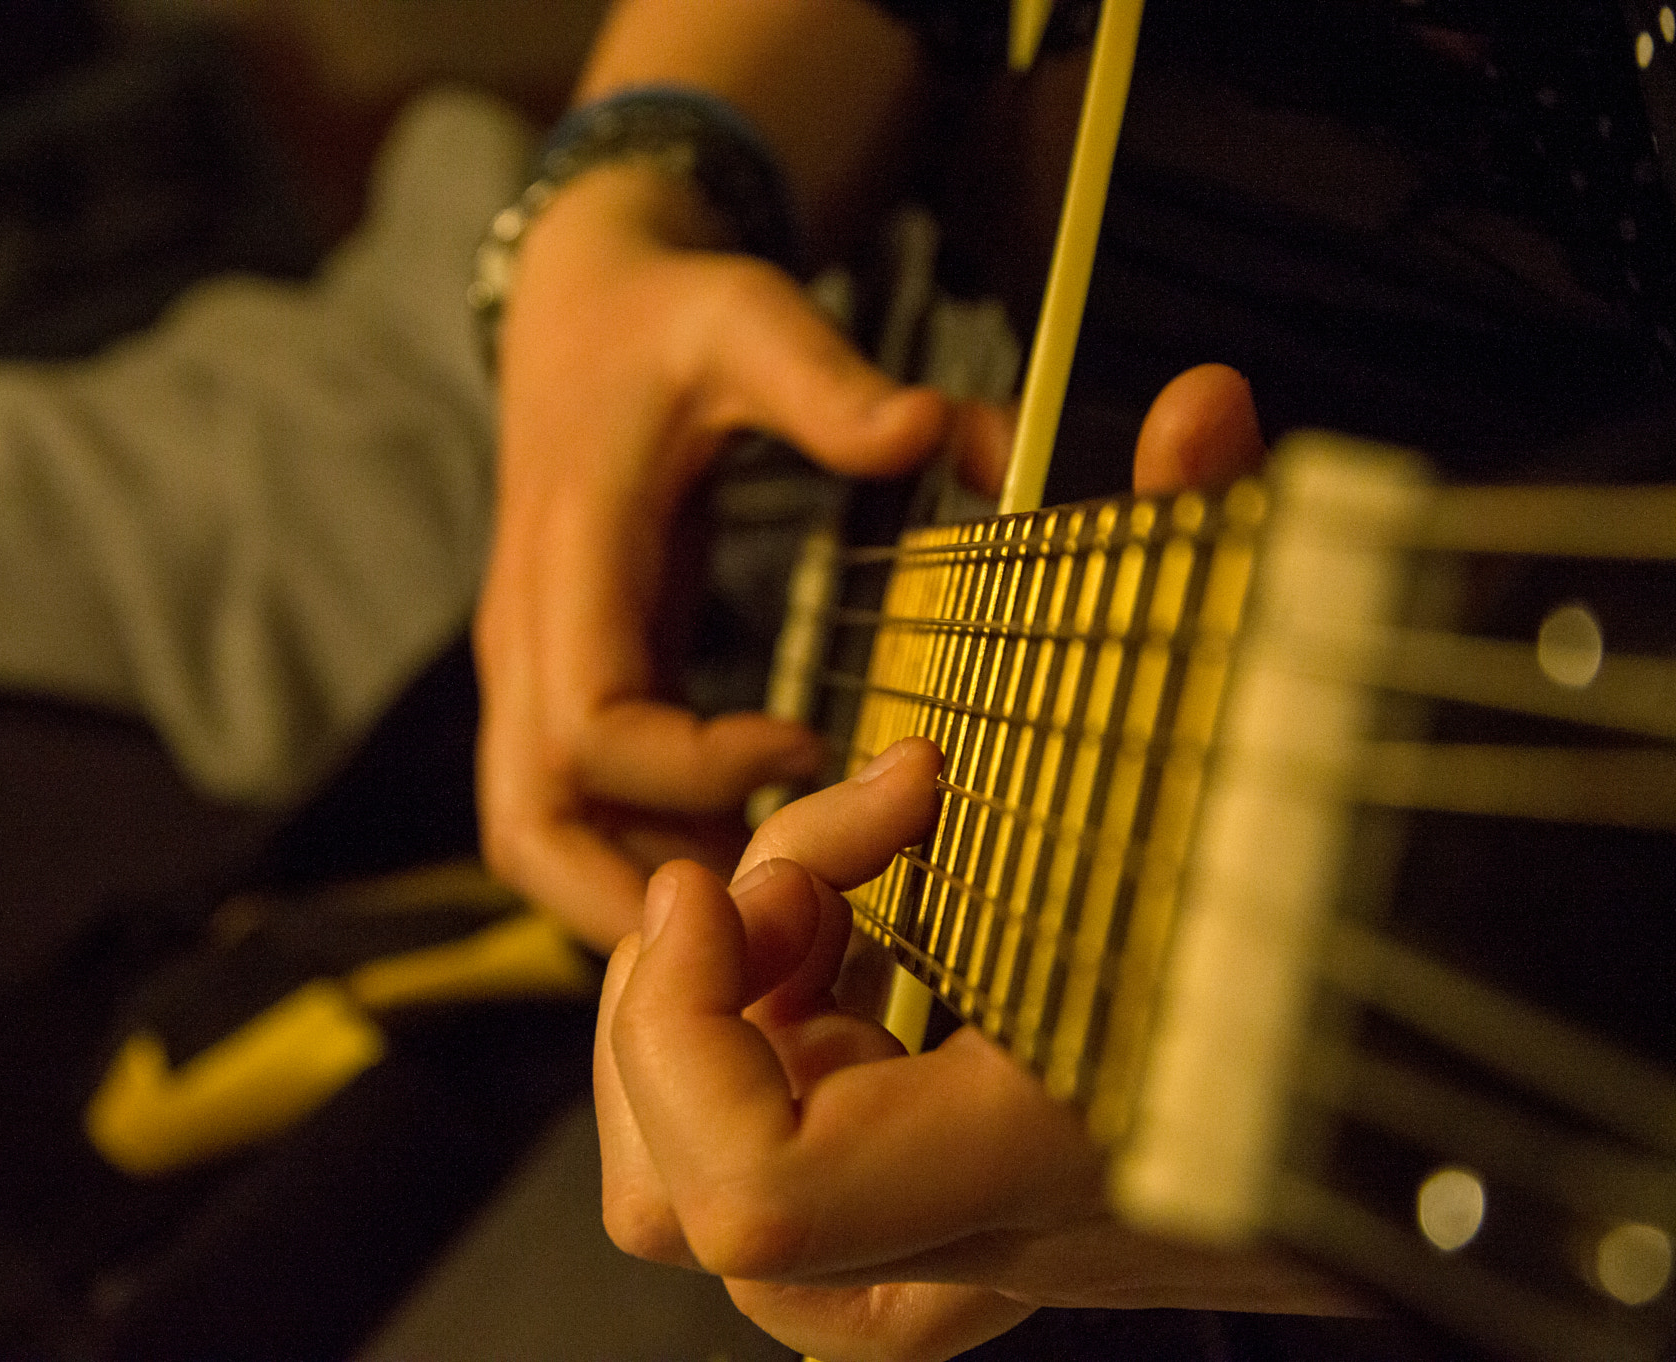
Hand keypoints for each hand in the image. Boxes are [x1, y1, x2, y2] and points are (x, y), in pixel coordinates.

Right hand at [476, 164, 1009, 948]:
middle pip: (525, 825)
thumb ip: (831, 383)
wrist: (578, 307)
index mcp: (570, 559)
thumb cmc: (665, 318)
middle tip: (770, 924)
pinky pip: (572, 806)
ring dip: (633, 891)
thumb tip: (941, 435)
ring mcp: (533, 666)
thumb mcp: (746, 318)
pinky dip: (641, 848)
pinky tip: (747, 847)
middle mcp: (528, 634)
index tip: (811, 748)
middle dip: (628, 904)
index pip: (591, 728)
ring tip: (769, 897)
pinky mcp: (560, 679)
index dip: (701, 769)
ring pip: (534, 834)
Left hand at [593, 370, 1363, 1360]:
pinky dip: (764, 1042)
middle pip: (680, 1206)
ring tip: (812, 903)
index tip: (720, 874)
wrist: (1425, 1061)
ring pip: (705, 1202)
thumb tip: (1203, 406)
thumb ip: (1213, 577)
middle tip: (767, 881)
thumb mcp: (1259, 739)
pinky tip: (852, 937)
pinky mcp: (935, 1210)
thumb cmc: (1356, 908)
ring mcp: (954, 1244)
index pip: (751, 1197)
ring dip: (709, 1026)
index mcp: (1048, 1151)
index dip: (679, 1036)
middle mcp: (982, 1231)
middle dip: (672, 1015)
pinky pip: (770, 1165)